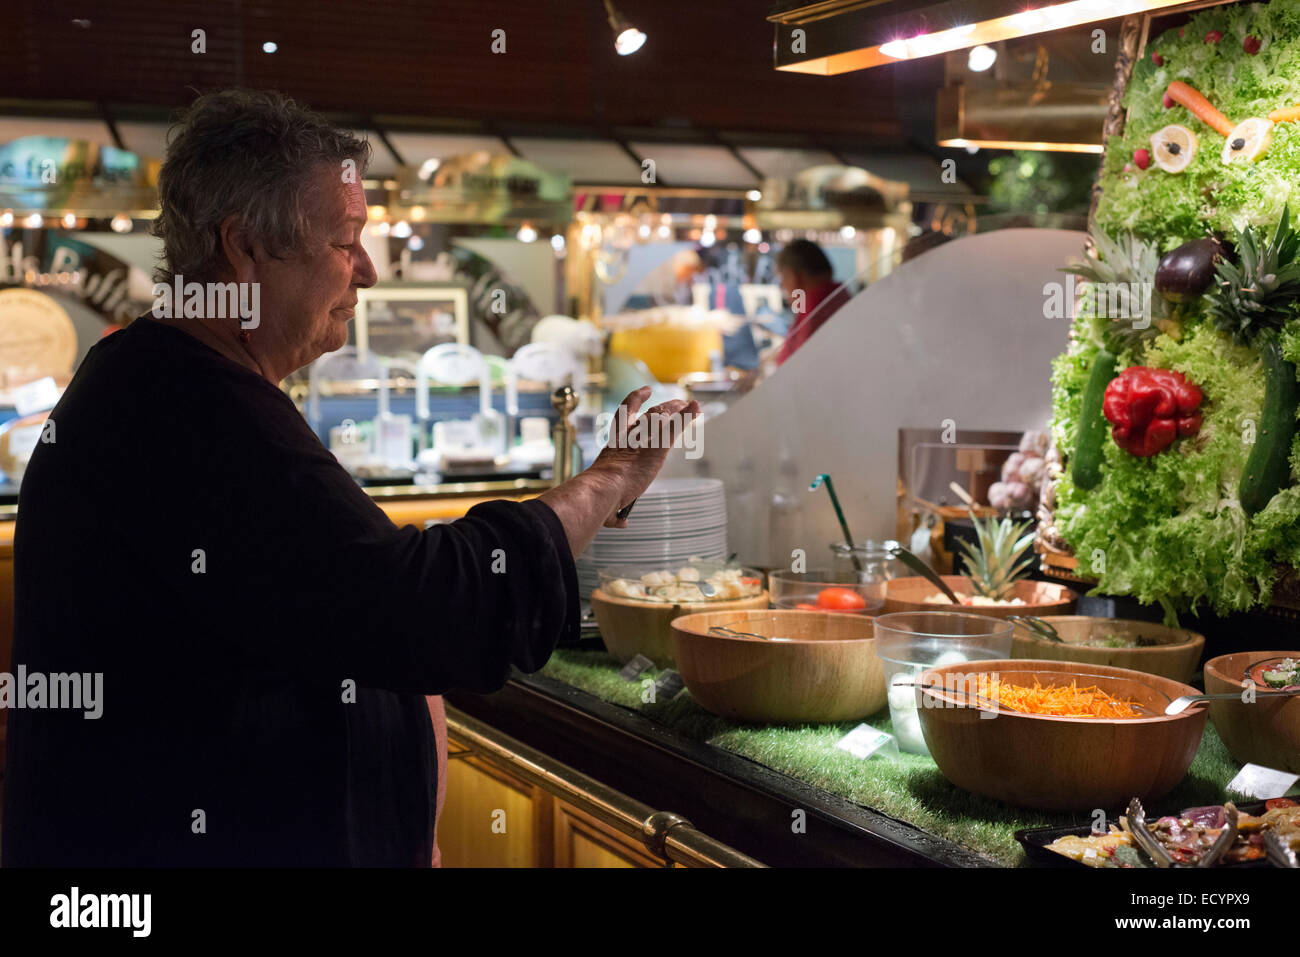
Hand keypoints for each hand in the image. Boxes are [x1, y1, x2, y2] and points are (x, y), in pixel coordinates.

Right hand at [591, 387, 699, 527]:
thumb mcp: (609, 504)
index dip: (635, 399)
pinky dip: (687, 416)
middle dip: (666, 407)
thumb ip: (615, 514)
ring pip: (664, 416)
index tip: (646, 391)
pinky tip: (697, 407)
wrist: (603, 490)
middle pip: (651, 414)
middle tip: (678, 403)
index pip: (624, 412)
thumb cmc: (601, 498)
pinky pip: (675, 427)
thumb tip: (621, 523)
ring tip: (692, 405)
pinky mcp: (658, 446)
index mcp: (615, 444)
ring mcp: (644, 439)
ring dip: (679, 410)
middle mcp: (629, 436)